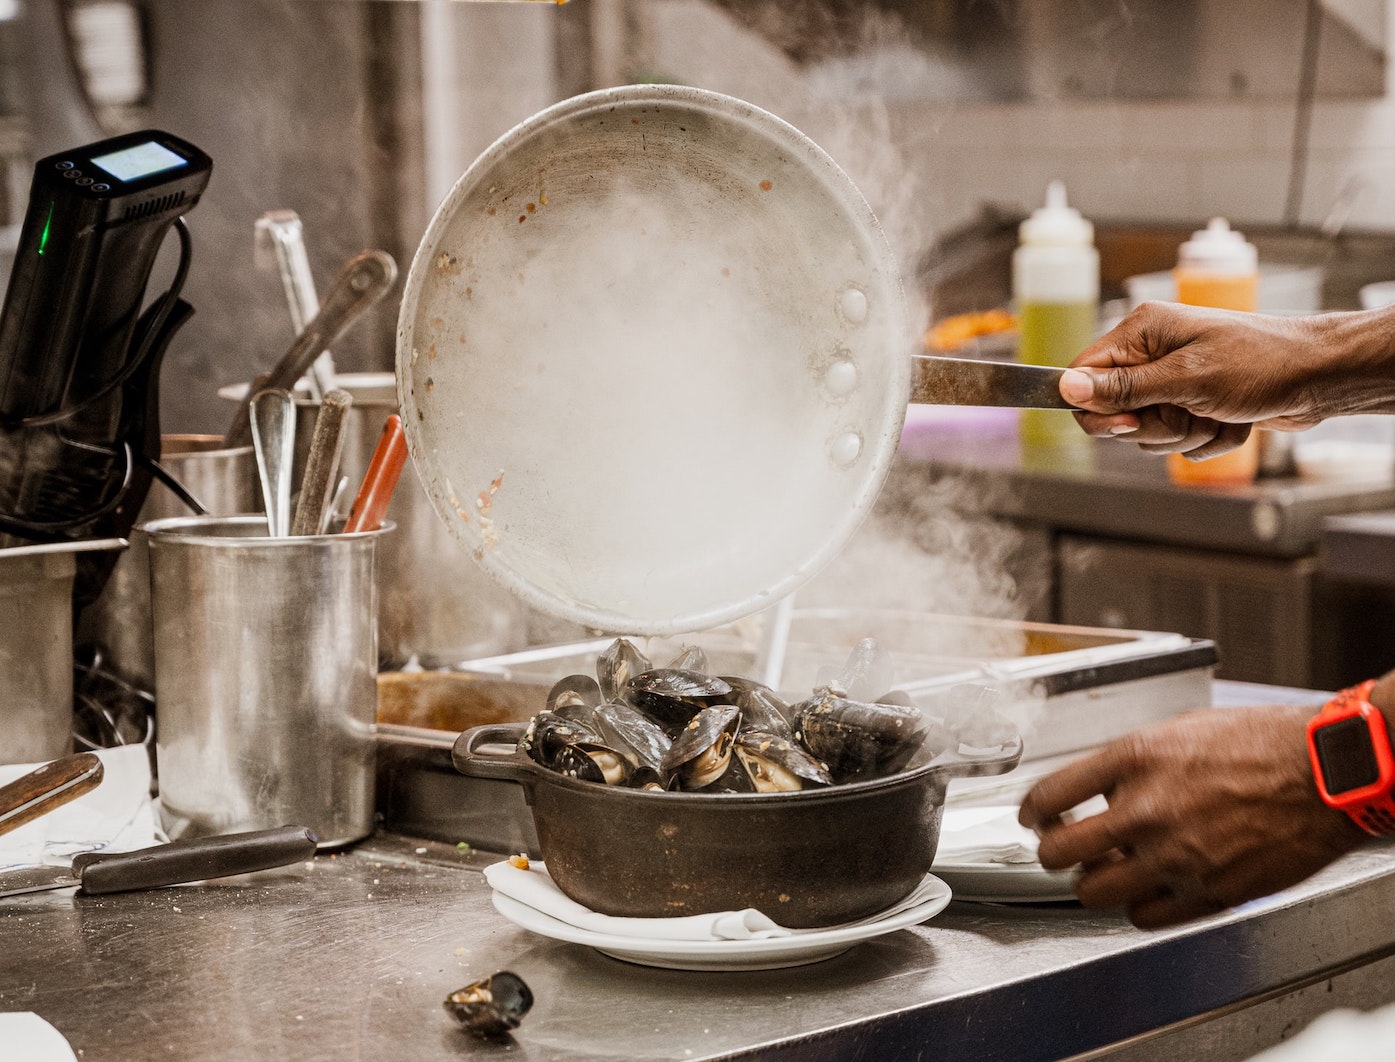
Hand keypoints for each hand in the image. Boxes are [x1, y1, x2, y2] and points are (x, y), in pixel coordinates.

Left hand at [1017, 706, 1365, 928]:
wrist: (1326, 772)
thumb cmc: (1264, 743)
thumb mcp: (1179, 729)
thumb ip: (1132, 761)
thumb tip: (1099, 781)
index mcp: (1135, 760)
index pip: (1049, 794)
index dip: (1030, 810)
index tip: (1031, 816)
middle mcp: (1147, 810)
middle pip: (1059, 852)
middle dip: (1049, 851)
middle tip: (1056, 846)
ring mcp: (1175, 856)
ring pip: (1094, 893)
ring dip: (1091, 882)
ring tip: (1101, 869)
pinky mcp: (1207, 892)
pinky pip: (1145, 916)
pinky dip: (1136, 906)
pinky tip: (1144, 888)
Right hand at [1058, 303, 1356, 459]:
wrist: (1322, 377)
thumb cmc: (1262, 364)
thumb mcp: (1186, 378)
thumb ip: (1123, 388)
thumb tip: (1065, 388)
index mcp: (1142, 333)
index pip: (1084, 377)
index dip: (1098, 409)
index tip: (1129, 423)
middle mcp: (1153, 355)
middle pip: (1116, 413)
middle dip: (1156, 426)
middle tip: (1189, 412)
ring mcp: (1175, 382)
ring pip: (1149, 434)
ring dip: (1186, 435)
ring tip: (1219, 413)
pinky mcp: (1195, 405)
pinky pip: (1180, 442)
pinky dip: (1208, 440)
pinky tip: (1233, 420)